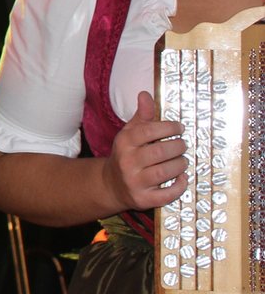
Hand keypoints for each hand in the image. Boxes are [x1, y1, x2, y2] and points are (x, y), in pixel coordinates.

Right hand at [104, 91, 187, 211]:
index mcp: (124, 143)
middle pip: (161, 152)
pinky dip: (179, 186)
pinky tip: (181, 178)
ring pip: (166, 172)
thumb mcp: (130, 134)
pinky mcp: (143, 199)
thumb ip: (142, 116)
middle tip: (182, 146)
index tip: (179, 128)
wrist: (111, 184)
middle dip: (178, 147)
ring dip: (181, 165)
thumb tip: (145, 94)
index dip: (169, 127)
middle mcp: (127, 162)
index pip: (149, 130)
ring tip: (182, 161)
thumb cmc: (127, 154)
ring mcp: (135, 182)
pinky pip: (167, 194)